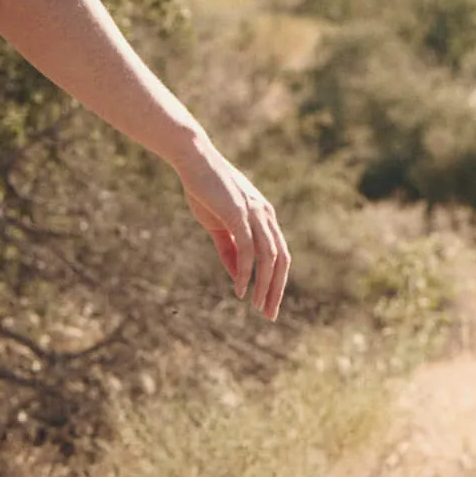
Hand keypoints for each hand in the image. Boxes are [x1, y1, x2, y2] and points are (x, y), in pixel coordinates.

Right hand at [177, 140, 289, 319]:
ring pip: (268, 259)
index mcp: (264, 217)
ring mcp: (254, 215)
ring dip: (265, 286)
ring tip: (257, 307)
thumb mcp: (218, 225)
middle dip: (276, 290)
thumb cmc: (205, 190)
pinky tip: (240, 289)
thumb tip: (239, 276)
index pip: (279, 255)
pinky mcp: (239, 215)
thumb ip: (229, 250)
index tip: (268, 303)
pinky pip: (248, 250)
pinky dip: (246, 272)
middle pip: (281, 260)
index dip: (276, 281)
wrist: (194, 161)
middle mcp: (266, 216)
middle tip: (269, 314)